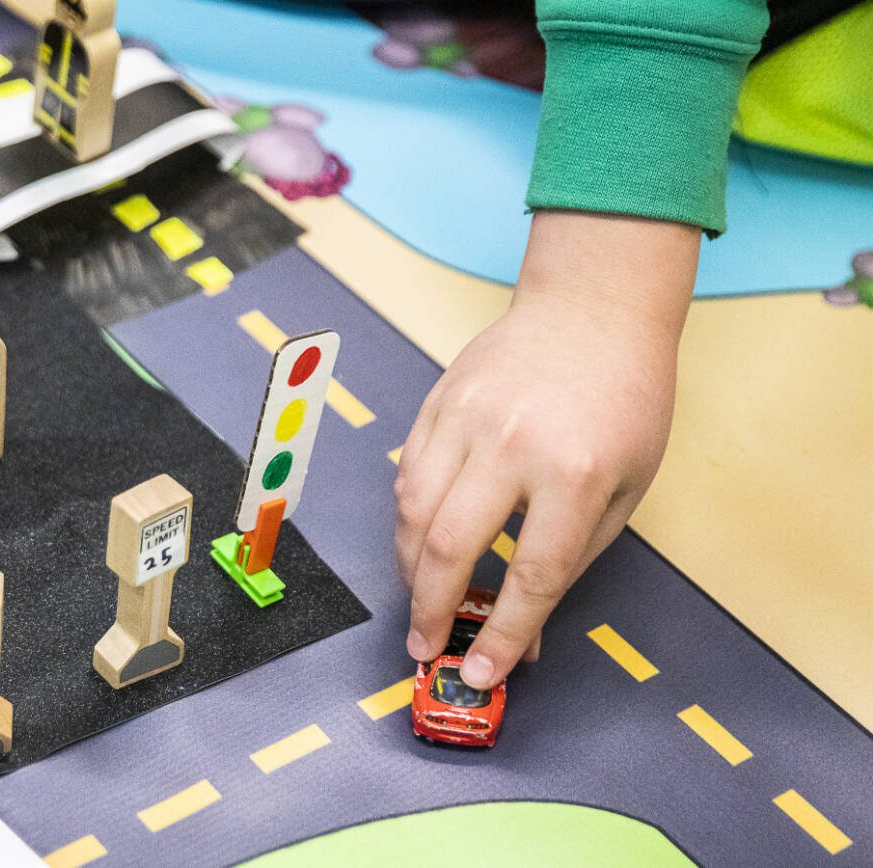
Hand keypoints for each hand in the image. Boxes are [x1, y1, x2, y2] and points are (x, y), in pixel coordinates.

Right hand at [394, 210, 697, 688]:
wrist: (593, 309)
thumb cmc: (623, 400)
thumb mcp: (627, 488)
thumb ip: (573, 559)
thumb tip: (525, 627)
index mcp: (574, 474)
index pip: (529, 575)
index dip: (502, 635)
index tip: (483, 673)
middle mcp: (511, 446)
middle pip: (448, 548)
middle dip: (430, 610)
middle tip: (424, 645)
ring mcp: (465, 419)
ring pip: (411, 512)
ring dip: (408, 568)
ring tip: (419, 598)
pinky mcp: (436, 402)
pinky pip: (405, 473)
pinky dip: (406, 518)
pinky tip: (418, 541)